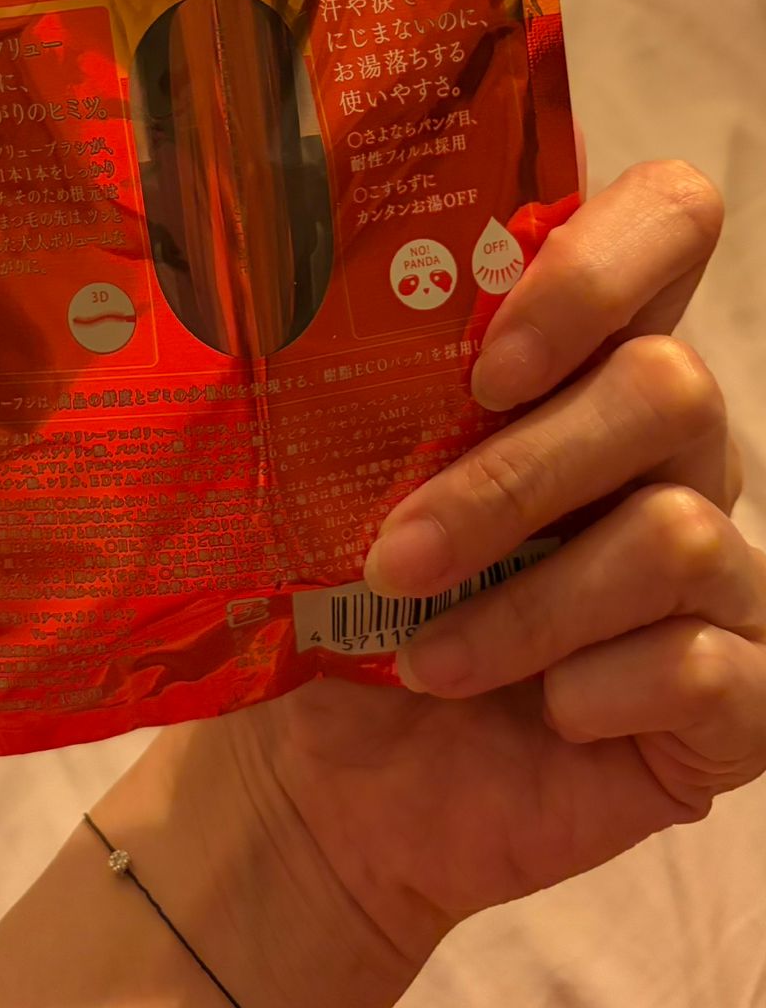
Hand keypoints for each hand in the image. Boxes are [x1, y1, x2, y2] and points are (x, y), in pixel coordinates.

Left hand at [233, 161, 764, 976]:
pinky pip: (713, 669)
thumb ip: (351, 388)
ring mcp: (715, 572)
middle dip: (514, 477)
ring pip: (678, 534)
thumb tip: (287, 301)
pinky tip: (539, 715)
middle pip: (670, 386)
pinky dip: (600, 692)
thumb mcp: (325, 487)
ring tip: (423, 657)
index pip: (667, 223)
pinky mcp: (733, 698)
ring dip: (527, 606)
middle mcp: (670, 451)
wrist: (330, 784)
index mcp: (577, 362)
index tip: (491, 360)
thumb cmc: (335, 611)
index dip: (603, 263)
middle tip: (397, 551)